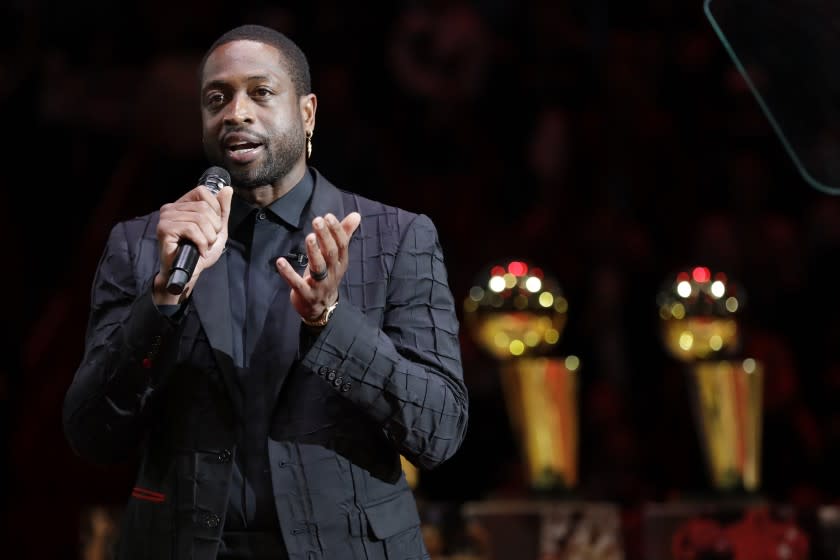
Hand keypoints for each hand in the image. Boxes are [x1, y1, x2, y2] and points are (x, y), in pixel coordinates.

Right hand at [153, 185, 232, 303]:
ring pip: (199, 218)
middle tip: (209, 240)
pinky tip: (199, 250)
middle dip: (214, 227)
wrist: (188, 273)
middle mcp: (170, 208)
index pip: (203, 192)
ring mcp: (166, 218)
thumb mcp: (217, 229)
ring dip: (208, 237)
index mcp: (182, 204)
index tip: (213, 227)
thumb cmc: (199, 252)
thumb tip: (228, 189)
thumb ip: (222, 210)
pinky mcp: (164, 230)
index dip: (215, 209)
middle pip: (203, 207)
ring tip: (203, 246)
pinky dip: (201, 242)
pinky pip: (191, 229)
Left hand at [275, 212, 360, 322]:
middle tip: (317, 221)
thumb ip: (344, 235)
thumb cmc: (326, 276)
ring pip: (318, 268)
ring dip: (314, 252)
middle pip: (331, 253)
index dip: (336, 230)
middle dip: (325, 236)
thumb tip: (356, 215)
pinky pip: (297, 283)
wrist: (321, 308)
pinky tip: (280, 261)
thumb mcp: (336, 257)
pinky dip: (289, 273)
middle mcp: (332, 273)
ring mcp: (319, 285)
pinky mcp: (305, 294)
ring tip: (309, 237)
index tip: (328, 216)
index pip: (342, 245)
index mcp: (340, 263)